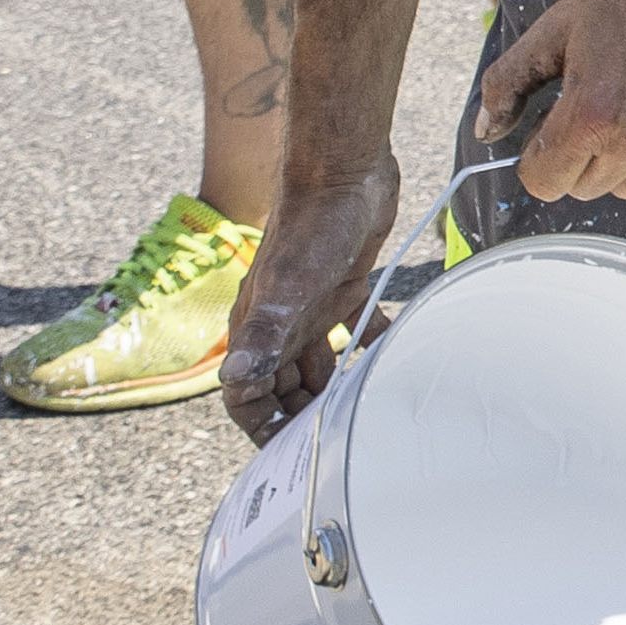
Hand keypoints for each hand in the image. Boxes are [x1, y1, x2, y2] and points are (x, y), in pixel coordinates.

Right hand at [220, 155, 401, 442]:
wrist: (342, 168)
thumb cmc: (309, 224)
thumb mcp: (288, 285)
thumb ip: (265, 333)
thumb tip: (235, 379)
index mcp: (256, 328)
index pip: (246, 395)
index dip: (263, 428)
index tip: (291, 455)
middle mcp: (280, 322)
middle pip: (284, 388)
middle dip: (302, 416)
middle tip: (335, 441)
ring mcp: (312, 304)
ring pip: (317, 364)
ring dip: (335, 388)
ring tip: (362, 411)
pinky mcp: (343, 285)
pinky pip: (353, 329)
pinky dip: (368, 346)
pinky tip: (389, 357)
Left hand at [472, 0, 625, 204]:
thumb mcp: (556, 27)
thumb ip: (509, 82)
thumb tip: (485, 131)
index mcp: (590, 114)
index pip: (542, 182)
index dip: (538, 156)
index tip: (551, 128)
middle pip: (581, 188)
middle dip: (578, 156)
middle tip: (597, 104)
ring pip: (624, 189)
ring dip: (618, 162)